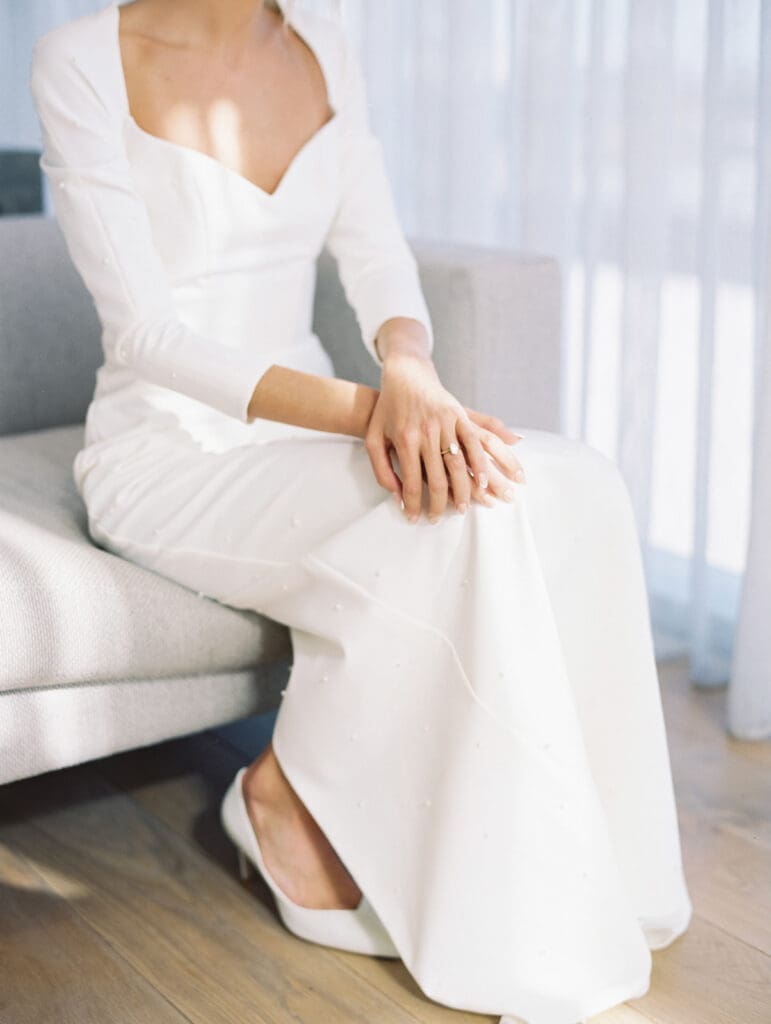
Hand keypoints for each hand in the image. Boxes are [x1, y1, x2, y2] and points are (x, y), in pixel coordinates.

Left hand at [364, 353, 525, 523]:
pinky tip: (483, 481)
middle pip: (438, 481)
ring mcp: (445, 423)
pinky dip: (481, 465)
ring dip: (464, 492)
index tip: (415, 519)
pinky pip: (474, 444)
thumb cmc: (387, 410)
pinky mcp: (460, 415)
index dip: (414, 506)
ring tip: (464, 508)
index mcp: (404, 441)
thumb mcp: (374, 438)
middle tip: (439, 519)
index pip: (412, 484)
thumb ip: (382, 469)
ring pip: (460, 466)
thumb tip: (397, 497)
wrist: (404, 374)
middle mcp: (426, 433)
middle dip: (440, 505)